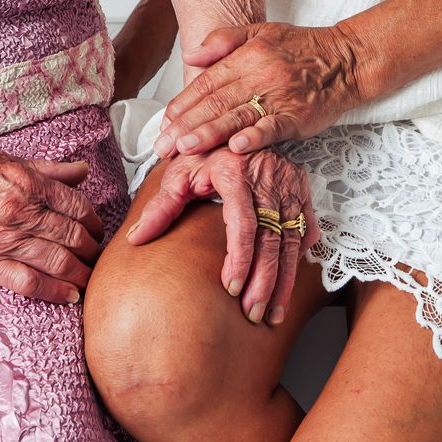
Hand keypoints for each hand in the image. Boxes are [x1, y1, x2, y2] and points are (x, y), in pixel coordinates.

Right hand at [0, 136, 104, 302]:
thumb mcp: (7, 158)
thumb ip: (48, 168)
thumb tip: (83, 171)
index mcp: (30, 183)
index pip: (78, 208)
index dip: (94, 222)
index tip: (97, 231)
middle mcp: (23, 212)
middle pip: (73, 237)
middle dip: (92, 250)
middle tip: (98, 257)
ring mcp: (5, 239)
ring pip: (58, 261)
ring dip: (81, 273)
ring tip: (90, 279)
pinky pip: (28, 282)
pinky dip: (54, 291)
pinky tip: (70, 296)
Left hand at [126, 147, 318, 325]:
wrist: (232, 128)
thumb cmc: (203, 152)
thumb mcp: (178, 174)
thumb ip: (159, 208)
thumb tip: (135, 239)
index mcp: (235, 170)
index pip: (243, 223)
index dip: (239, 259)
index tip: (230, 288)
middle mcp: (267, 176)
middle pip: (271, 238)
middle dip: (264, 282)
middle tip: (254, 314)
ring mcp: (289, 183)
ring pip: (292, 240)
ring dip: (284, 280)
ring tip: (272, 314)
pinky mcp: (301, 189)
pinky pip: (306, 228)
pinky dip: (301, 258)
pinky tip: (291, 284)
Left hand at [152, 21, 361, 158]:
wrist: (345, 58)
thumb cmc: (301, 47)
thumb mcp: (260, 31)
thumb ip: (223, 40)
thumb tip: (190, 55)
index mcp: (246, 57)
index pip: (207, 82)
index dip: (184, 102)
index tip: (165, 121)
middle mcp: (259, 76)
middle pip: (216, 102)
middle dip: (186, 125)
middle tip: (164, 145)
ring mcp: (278, 97)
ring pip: (237, 116)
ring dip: (210, 133)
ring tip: (187, 148)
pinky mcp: (297, 116)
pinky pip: (273, 127)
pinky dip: (255, 138)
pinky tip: (237, 147)